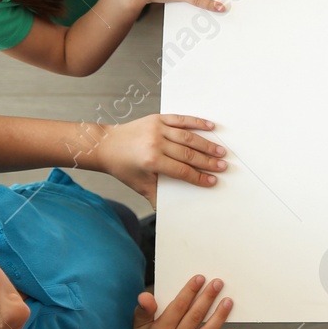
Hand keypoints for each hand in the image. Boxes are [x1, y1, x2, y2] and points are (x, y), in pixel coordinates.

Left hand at [90, 113, 226, 204]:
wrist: (106, 144)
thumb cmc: (122, 166)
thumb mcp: (139, 184)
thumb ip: (157, 195)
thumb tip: (170, 210)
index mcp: (151, 160)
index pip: (182, 170)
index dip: (199, 177)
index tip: (212, 181)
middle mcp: (155, 143)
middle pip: (188, 154)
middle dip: (208, 162)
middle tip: (222, 166)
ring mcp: (157, 129)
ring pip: (188, 137)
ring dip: (207, 145)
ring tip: (221, 151)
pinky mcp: (157, 118)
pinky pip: (181, 119)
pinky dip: (197, 122)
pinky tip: (211, 127)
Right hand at [128, 274, 235, 328]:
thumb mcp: (139, 322)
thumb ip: (144, 309)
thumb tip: (145, 296)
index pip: (178, 307)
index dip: (190, 291)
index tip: (200, 278)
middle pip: (195, 317)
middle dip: (208, 298)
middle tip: (218, 283)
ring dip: (220, 316)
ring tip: (228, 301)